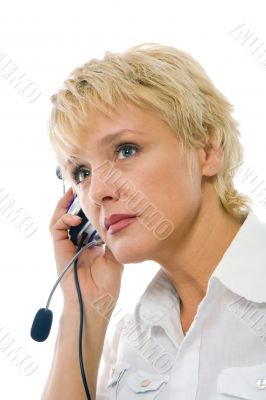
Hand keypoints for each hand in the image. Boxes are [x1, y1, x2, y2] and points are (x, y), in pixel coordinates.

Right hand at [49, 187, 123, 314]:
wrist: (95, 303)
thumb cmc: (106, 286)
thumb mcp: (115, 258)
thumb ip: (114, 241)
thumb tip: (118, 223)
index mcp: (90, 245)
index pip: (87, 221)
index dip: (89, 208)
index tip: (96, 195)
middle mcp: (77, 243)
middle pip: (72, 216)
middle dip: (75, 201)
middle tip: (82, 187)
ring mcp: (67, 245)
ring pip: (60, 219)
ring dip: (65, 205)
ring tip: (73, 193)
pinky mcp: (59, 248)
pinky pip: (56, 228)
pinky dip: (63, 219)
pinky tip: (75, 217)